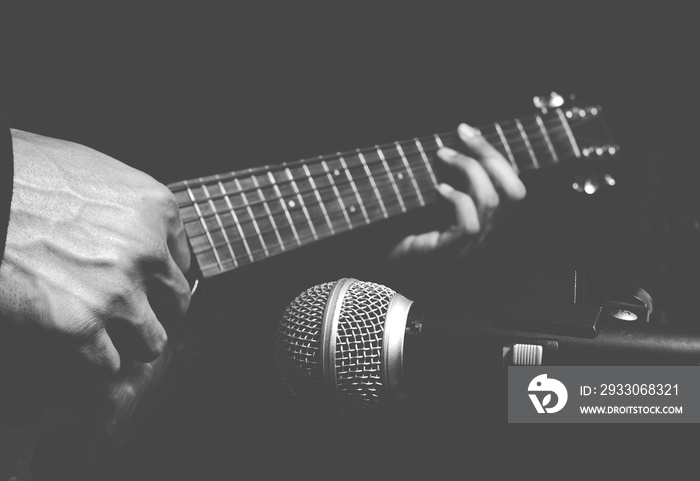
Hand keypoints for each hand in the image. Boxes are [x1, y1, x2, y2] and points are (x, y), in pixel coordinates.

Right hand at [0, 129, 190, 375]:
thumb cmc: (25, 176)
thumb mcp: (97, 173)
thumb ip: (129, 209)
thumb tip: (141, 233)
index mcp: (156, 209)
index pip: (182, 261)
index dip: (161, 278)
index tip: (146, 287)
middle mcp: (147, 251)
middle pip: (175, 303)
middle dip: (152, 311)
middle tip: (125, 315)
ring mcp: (118, 291)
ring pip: (152, 341)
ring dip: (129, 344)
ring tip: (105, 338)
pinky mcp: (80, 325)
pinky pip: (108, 365)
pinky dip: (93, 364)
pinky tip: (75, 350)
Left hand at [390, 123, 525, 258]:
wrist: (376, 275)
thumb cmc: (396, 236)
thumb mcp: (424, 201)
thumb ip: (442, 180)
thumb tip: (445, 144)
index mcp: (482, 221)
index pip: (512, 187)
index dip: (496, 155)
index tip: (468, 131)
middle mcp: (482, 235)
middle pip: (514, 192)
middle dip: (490, 155)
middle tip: (462, 135)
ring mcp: (467, 247)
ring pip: (491, 202)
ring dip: (468, 169)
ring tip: (442, 157)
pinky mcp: (447, 255)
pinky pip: (469, 224)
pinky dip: (456, 200)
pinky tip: (438, 191)